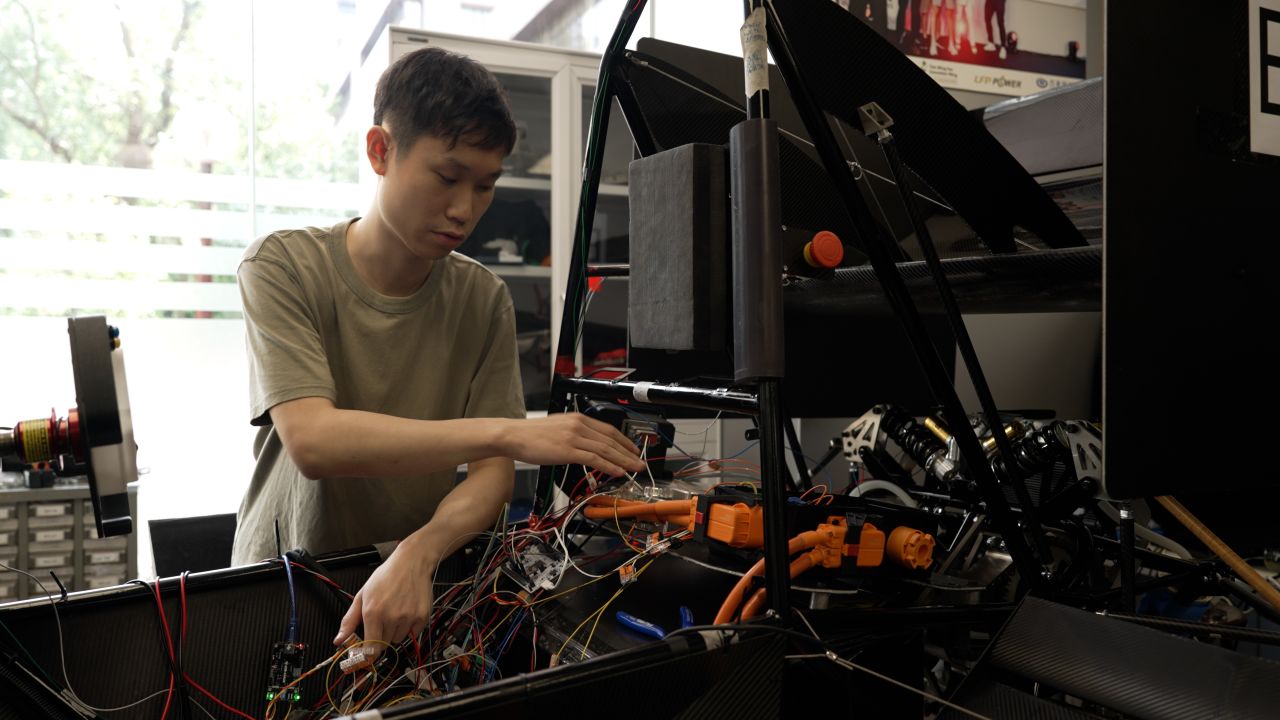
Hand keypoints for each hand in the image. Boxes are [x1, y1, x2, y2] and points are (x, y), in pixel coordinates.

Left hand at [334, 538, 434, 654]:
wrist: (411, 563)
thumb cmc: (386, 577)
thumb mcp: (362, 595)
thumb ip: (349, 620)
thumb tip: (339, 640)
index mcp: (373, 613)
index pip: (371, 649)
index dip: (368, 656)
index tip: (366, 657)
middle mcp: (391, 617)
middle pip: (384, 644)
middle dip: (380, 637)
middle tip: (382, 620)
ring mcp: (408, 618)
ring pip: (398, 639)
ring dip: (395, 632)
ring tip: (395, 612)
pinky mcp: (422, 617)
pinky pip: (413, 633)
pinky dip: (409, 627)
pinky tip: (406, 611)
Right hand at [500, 413, 644, 476]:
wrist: (514, 436)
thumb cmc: (532, 435)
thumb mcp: (559, 427)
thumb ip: (576, 434)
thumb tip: (590, 446)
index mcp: (578, 419)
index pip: (609, 430)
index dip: (624, 441)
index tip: (633, 450)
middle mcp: (579, 425)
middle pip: (611, 440)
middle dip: (628, 452)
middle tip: (640, 462)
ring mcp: (574, 437)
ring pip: (605, 449)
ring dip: (623, 460)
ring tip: (634, 469)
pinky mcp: (567, 450)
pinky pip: (594, 459)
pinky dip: (608, 466)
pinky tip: (617, 471)